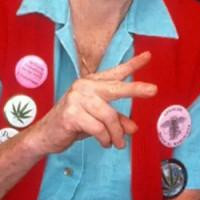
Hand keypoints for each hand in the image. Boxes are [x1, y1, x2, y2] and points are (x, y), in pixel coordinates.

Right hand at [27, 51, 156, 153]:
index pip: (115, 72)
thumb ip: (117, 121)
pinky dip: (105, 138)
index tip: (148, 56)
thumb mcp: (98, 121)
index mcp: (92, 84)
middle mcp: (84, 86)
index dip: (132, 64)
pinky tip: (105, 143)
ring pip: (108, 115)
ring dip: (116, 133)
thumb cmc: (74, 124)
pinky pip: (98, 128)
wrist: (46, 135)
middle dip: (135, 89)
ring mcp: (76, 99)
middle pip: (115, 87)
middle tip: (153, 90)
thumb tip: (133, 128)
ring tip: (118, 143)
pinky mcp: (71, 114)